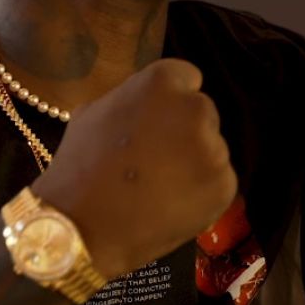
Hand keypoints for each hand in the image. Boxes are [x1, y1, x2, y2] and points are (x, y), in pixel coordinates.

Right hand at [33, 59, 237, 281]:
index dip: (170, 103)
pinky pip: (219, 182)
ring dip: (194, 163)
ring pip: (212, 149)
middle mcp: (195, 109)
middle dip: (185, 131)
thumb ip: (131, 99)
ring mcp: (214, 149)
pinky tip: (172, 204)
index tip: (156, 123)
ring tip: (159, 187)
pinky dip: (202, 192)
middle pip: (202, 114)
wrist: (82, 226)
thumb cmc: (79, 167)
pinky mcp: (225, 185)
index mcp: (162, 82)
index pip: (186, 78)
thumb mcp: (94, 113)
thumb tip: (148, 103)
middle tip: (156, 159)